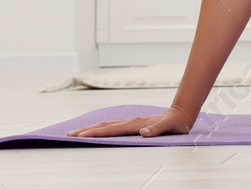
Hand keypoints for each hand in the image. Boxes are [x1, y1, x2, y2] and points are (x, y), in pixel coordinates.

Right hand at [66, 105, 195, 138]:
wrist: (182, 114)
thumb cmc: (177, 123)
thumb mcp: (170, 127)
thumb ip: (158, 129)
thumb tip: (143, 132)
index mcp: (136, 124)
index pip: (111, 129)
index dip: (95, 133)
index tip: (81, 136)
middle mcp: (131, 121)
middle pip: (104, 126)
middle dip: (86, 130)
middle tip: (69, 135)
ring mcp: (131, 122)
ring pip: (106, 125)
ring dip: (91, 129)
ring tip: (76, 133)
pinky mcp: (132, 124)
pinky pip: (112, 127)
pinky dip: (100, 129)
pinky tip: (95, 132)